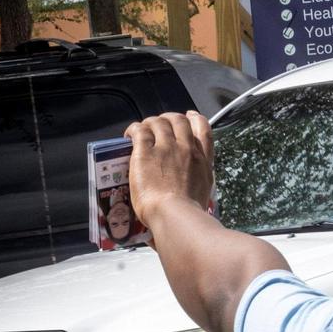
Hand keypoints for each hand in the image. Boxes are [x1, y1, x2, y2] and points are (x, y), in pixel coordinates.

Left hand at [125, 111, 213, 227]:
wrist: (175, 215)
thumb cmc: (188, 213)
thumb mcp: (203, 194)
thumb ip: (197, 182)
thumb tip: (189, 186)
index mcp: (203, 161)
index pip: (203, 130)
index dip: (195, 119)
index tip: (189, 117)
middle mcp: (187, 150)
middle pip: (179, 121)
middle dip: (169, 118)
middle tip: (159, 124)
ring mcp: (167, 149)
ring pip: (159, 122)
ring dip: (150, 123)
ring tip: (142, 131)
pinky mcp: (146, 152)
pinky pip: (139, 130)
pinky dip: (134, 129)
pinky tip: (129, 135)